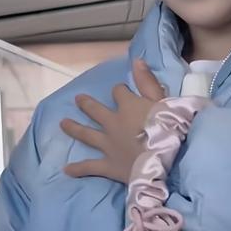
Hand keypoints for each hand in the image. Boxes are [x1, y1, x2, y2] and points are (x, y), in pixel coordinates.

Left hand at [60, 59, 164, 183]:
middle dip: (87, 104)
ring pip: (86, 134)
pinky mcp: (108, 165)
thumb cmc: (168, 128)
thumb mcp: (162, 100)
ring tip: (62, 124)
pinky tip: (66, 169)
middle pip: (95, 110)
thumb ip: (148, 81)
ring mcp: (107, 144)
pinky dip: (78, 169)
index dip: (120, 90)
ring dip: (74, 128)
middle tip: (78, 99)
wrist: (163, 159)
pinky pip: (90, 166)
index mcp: (127, 106)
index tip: (122, 91)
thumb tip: (136, 60)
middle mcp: (113, 123)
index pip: (119, 92)